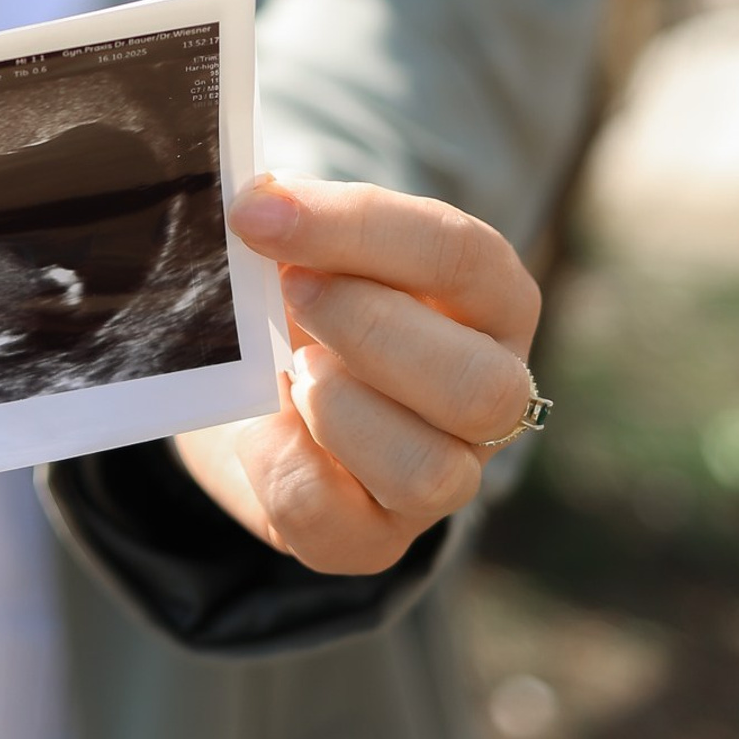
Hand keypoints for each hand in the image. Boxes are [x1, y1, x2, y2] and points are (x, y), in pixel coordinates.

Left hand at [174, 174, 539, 575]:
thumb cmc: (294, 286)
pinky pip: (343, 530)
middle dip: (368, 330)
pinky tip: (259, 425)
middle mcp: (490, 393)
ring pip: (431, 473)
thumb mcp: (302, 237)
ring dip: (340, 411)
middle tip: (288, 291)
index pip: (458, 255)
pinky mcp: (375, 537)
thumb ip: (289, 212)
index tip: (259, 215)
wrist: (248, 379)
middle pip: (482, 386)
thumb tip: (254, 201)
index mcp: (489, 296)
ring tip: (288, 370)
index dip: (356, 229)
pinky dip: (284, 469)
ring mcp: (443, 477)